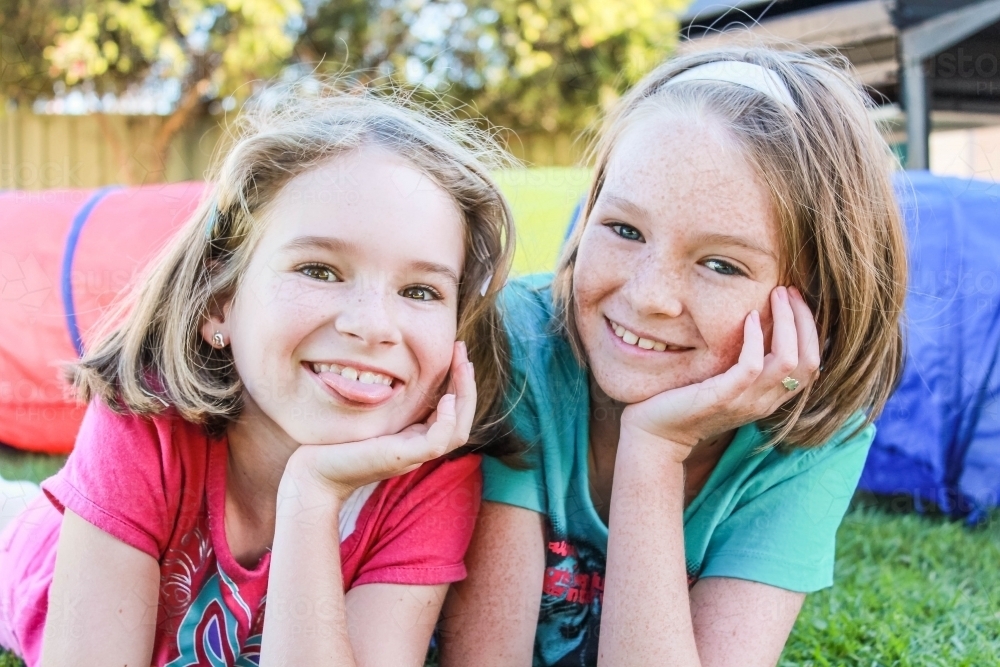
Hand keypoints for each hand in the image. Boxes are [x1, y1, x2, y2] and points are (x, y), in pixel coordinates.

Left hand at [282, 341, 476, 503]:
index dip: (458, 381)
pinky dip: (447, 419)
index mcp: (413, 437)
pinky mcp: (402, 457)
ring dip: (465, 396)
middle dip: (467, 382)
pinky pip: (438, 441)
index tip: (454, 351)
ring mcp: (413, 454)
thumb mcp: (367, 414)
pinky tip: (446, 397)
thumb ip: (384, 399)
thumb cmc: (333, 443)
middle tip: (461, 349)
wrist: (314, 474)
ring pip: (458, 431)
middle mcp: (418, 447)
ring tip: (462, 364)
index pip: (451, 411)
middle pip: (461, 419)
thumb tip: (390, 367)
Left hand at [620, 286, 819, 461]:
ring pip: (788, 360)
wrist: (657, 434)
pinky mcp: (723, 397)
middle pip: (808, 361)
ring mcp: (746, 402)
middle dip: (804, 320)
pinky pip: (752, 366)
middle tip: (790, 291)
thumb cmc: (687, 402)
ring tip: (776, 295)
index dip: (810, 329)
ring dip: (786, 321)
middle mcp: (765, 403)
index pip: (811, 365)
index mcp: (770, 398)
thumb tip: (758, 328)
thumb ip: (746, 366)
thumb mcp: (726, 384)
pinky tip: (748, 317)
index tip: (796, 300)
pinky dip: (755, 338)